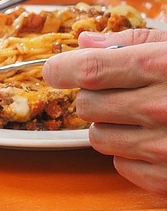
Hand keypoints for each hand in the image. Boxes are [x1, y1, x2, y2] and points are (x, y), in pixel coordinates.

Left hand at [41, 30, 166, 192]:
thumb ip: (135, 42)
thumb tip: (86, 42)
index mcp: (164, 68)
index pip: (90, 70)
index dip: (62, 69)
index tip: (54, 70)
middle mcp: (161, 109)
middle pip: (88, 105)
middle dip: (95, 96)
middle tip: (119, 91)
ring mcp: (165, 148)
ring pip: (98, 139)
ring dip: (110, 126)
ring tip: (141, 116)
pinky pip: (122, 168)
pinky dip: (130, 155)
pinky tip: (156, 140)